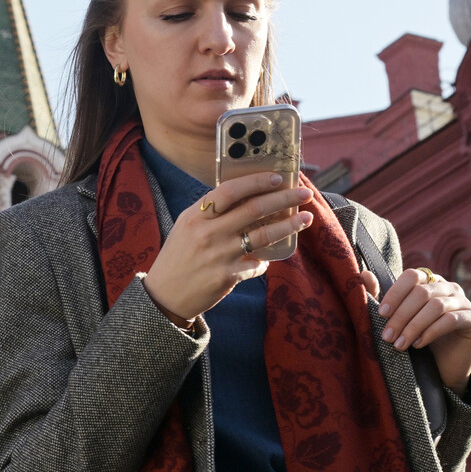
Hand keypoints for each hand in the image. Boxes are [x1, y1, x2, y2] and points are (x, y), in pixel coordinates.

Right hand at [142, 172, 312, 325]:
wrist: (165, 294)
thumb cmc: (178, 255)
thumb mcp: (187, 226)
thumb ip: (211, 212)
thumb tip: (246, 198)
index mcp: (196, 215)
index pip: (230, 190)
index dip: (256, 182)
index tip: (277, 178)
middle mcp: (208, 232)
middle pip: (254, 209)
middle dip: (284, 199)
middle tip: (304, 193)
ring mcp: (218, 254)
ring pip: (263, 235)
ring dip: (288, 226)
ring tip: (305, 218)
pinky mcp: (226, 276)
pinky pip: (256, 265)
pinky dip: (264, 262)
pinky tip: (268, 260)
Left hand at [371, 268, 470, 396]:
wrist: (443, 366)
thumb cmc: (416, 337)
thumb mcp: (397, 317)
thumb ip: (380, 296)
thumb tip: (363, 274)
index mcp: (428, 280)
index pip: (411, 276)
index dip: (395, 293)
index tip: (381, 314)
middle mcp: (448, 286)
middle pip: (422, 292)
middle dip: (401, 315)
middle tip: (387, 336)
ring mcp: (464, 301)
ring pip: (436, 306)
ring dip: (414, 326)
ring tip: (400, 345)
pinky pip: (451, 320)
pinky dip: (431, 332)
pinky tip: (419, 344)